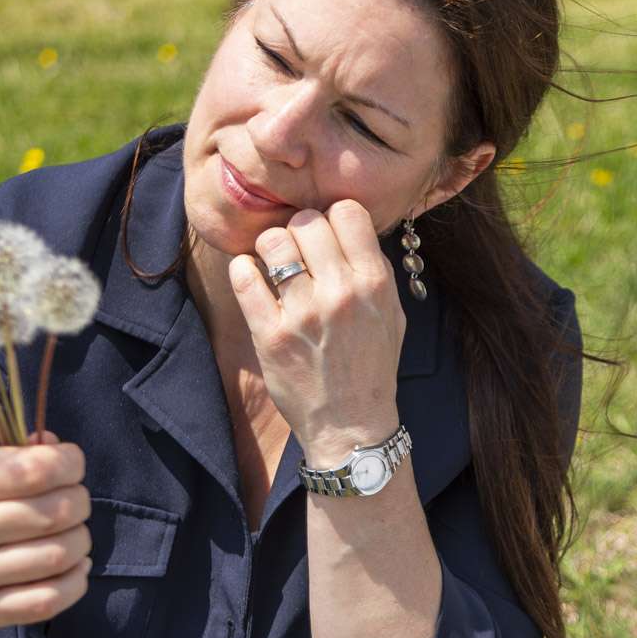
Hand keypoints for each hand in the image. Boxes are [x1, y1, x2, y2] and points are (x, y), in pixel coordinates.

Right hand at [0, 430, 92, 637]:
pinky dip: (75, 581)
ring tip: (71, 533)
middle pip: (54, 512)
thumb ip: (4, 460)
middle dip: (79, 501)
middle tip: (74, 500)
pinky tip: (72, 567)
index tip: (72, 464)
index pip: (33, 470)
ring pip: (58, 555)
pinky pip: (48, 600)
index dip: (69, 463)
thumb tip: (55, 446)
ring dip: (80, 540)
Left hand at [229, 199, 405, 462]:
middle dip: (298, 230)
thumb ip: (374, 270)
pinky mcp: (270, 334)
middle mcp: (341, 292)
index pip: (347, 211)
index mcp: (375, 283)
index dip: (332, 218)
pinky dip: (243, 271)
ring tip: (273, 265)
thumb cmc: (372, 368)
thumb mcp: (392, 316)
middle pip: (307, 221)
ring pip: (273, 241)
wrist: (352, 426)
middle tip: (296, 252)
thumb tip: (347, 228)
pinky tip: (252, 279)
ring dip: (269, 248)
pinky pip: (245, 277)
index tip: (326, 236)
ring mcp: (303, 313)